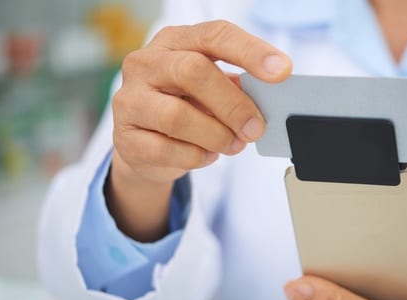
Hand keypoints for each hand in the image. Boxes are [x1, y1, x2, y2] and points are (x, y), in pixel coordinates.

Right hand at [106, 20, 291, 240]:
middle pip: (193, 72)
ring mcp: (130, 99)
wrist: (145, 147)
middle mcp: (146, 63)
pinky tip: (207, 155)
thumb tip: (267, 99)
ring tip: (234, 145)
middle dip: (233, 104)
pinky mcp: (125, 137)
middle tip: (256, 128)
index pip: (214, 35)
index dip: (251, 51)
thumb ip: (235, 88)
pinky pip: (165, 149)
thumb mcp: (211, 90)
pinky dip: (195, 156)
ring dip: (215, 135)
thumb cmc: (185, 108)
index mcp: (174, 41)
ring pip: (177, 115)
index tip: (282, 71)